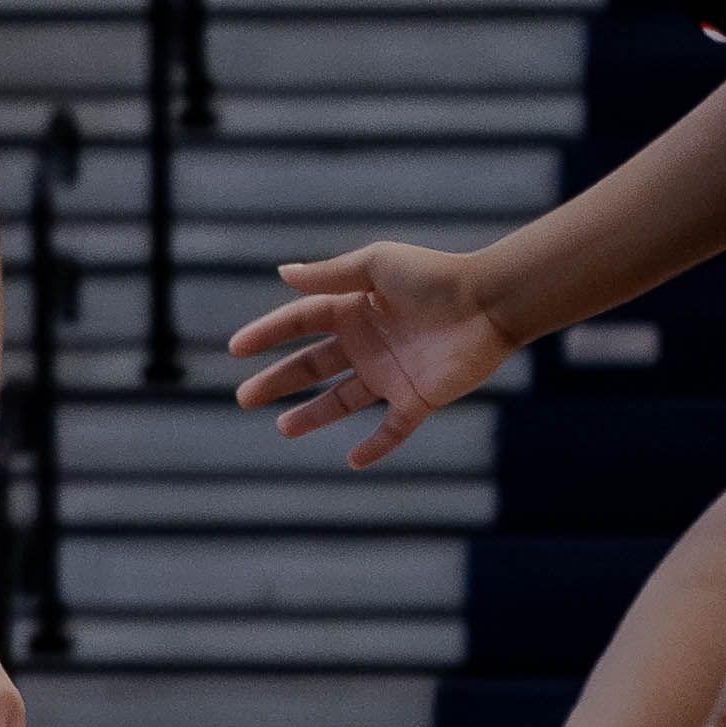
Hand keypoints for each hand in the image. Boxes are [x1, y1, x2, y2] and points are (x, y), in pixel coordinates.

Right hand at [230, 244, 519, 469]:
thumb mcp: (376, 266)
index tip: (236, 349)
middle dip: (278, 381)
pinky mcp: (418, 398)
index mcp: (356, 307)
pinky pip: (392, 429)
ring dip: (312, 415)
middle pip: (312, 365)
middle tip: (244, 398)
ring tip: (282, 429)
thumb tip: (282, 272)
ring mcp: (391, 373)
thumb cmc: (435, 277)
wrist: (490, 303)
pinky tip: (353, 460)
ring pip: (342, 400)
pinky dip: (375, 447)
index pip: (301, 322)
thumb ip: (331, 275)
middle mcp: (368, 342)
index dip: (268, 334)